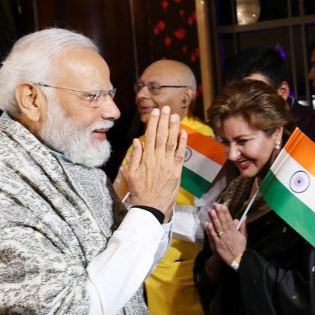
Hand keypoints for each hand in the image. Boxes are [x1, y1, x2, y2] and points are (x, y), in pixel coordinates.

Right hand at [122, 106, 186, 221]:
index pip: (150, 136)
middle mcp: (158, 159)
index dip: (153, 122)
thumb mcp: (130, 174)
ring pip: (172, 142)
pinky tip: (184, 132)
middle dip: (164, 121)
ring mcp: (168, 164)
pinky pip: (180, 154)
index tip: (155, 112)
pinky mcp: (177, 171)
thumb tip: (137, 141)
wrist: (151, 207)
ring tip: (176, 116)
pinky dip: (183, 143)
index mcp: (146, 158)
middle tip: (166, 108)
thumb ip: (134, 157)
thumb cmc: (139, 191)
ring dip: (174, 128)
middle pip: (162, 136)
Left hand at [204, 203, 246, 265]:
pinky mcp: (217, 245)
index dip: (225, 212)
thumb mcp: (244, 237)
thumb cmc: (241, 249)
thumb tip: (243, 218)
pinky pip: (213, 236)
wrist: (238, 260)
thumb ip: (243, 227)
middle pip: (222, 222)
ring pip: (217, 227)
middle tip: (215, 205)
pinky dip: (210, 230)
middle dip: (219, 213)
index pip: (229, 220)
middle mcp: (228, 234)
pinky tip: (207, 223)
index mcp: (234, 232)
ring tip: (210, 211)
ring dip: (214, 219)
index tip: (222, 205)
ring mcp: (222, 239)